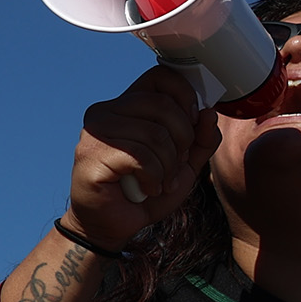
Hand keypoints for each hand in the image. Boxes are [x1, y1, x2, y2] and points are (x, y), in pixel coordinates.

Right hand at [73, 65, 219, 246]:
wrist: (114, 224)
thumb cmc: (147, 190)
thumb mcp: (185, 164)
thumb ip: (201, 139)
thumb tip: (209, 113)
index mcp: (130, 105)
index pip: (162, 77)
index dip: (186, 97)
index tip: (193, 123)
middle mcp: (108, 110)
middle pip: (164, 106)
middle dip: (183, 140)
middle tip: (176, 164)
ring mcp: (96, 131)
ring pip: (155, 134)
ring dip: (169, 165)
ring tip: (161, 181)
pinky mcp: (91, 153)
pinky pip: (141, 156)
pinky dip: (155, 177)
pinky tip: (149, 187)